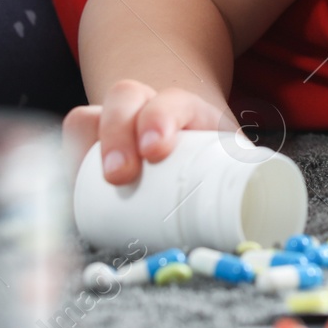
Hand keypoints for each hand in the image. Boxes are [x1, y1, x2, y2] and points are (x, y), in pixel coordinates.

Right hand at [62, 79, 240, 185]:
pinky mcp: (88, 146)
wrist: (185, 125)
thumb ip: (250, 180)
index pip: (170, 101)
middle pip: (123, 99)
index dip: (160, 119)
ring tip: (86, 187)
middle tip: (120, 176)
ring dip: (82, 147)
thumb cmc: (212, 151)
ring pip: (87, 116)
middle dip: (117, 133)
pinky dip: (62, 164)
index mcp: (186, 107)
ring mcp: (111, 124)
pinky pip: (66, 145)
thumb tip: (265, 228)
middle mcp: (143, 106)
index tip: (157, 151)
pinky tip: (62, 193)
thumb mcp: (233, 156)